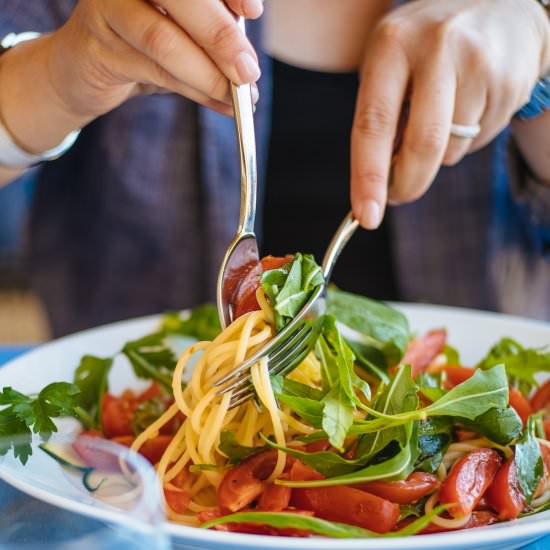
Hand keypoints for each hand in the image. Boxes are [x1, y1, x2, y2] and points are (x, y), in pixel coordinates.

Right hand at [46, 0, 262, 118]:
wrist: (82, 69)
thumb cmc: (139, 43)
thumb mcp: (181, 30)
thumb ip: (210, 32)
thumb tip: (247, 61)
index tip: (252, 12)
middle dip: (221, 37)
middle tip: (247, 71)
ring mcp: (107, 9)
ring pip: (166, 41)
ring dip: (209, 75)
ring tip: (238, 98)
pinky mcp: (99, 50)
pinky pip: (156, 73)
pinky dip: (196, 92)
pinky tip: (220, 105)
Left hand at [351, 0, 549, 228]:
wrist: (497, 5)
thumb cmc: (424, 48)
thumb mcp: (389, 66)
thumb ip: (380, 119)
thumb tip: (380, 184)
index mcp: (392, 45)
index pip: (374, 123)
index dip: (368, 176)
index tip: (366, 216)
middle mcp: (437, 47)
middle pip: (424, 145)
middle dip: (409, 184)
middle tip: (399, 196)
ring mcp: (481, 62)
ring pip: (452, 149)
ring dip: (440, 154)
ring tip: (443, 114)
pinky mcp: (512, 80)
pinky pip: (481, 141)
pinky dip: (468, 140)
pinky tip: (471, 104)